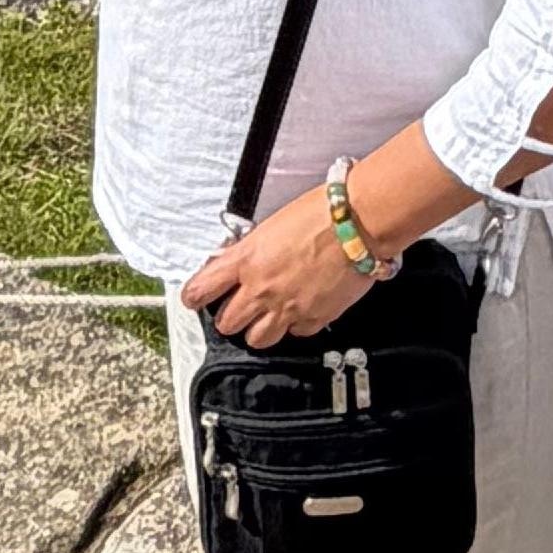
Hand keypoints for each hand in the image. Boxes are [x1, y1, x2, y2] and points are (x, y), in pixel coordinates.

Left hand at [180, 184, 377, 345]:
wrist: (359, 222)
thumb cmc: (321, 213)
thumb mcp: (272, 225)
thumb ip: (251, 249)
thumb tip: (238, 259)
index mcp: (246, 260)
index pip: (201, 290)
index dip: (194, 296)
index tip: (194, 298)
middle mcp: (261, 289)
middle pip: (227, 323)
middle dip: (231, 315)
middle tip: (240, 304)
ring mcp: (287, 308)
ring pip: (257, 340)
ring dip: (259, 328)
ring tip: (269, 313)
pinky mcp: (313, 319)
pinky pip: (295, 334)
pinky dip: (296, 325)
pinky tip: (301, 307)